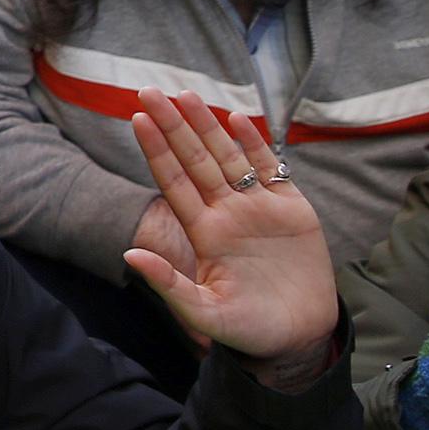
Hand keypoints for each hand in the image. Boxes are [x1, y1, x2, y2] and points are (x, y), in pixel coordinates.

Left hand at [119, 89, 337, 361]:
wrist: (299, 339)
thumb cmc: (249, 330)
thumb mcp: (205, 313)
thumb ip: (168, 285)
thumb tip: (128, 254)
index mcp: (204, 232)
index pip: (174, 182)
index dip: (156, 150)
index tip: (137, 119)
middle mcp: (227, 213)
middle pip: (196, 160)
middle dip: (174, 126)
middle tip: (149, 90)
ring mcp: (259, 209)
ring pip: (229, 157)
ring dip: (208, 126)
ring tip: (186, 95)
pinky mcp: (293, 210)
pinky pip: (272, 170)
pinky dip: (257, 145)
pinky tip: (238, 120)